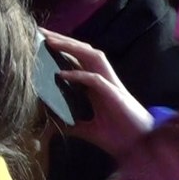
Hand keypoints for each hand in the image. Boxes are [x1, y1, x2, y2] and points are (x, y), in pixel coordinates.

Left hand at [41, 28, 152, 158]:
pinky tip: (62, 74)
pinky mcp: (115, 95)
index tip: (39, 41)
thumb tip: (50, 127)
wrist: (139, 148)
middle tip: (40, 31)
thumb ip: (70, 124)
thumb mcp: (86, 130)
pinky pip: (95, 79)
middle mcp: (104, 79)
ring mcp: (110, 85)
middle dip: (62, 39)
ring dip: (71, 47)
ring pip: (92, 56)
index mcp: (96, 85)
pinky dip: (79, 74)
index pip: (77, 59)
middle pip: (83, 51)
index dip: (60, 48)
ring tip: (49, 41)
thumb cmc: (117, 137)